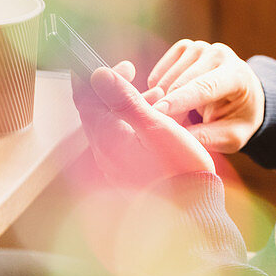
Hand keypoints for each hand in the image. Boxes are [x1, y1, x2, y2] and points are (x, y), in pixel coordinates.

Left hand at [72, 61, 215, 186]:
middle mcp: (104, 151)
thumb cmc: (178, 168)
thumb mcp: (155, 125)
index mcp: (107, 137)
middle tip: (132, 73)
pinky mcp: (126, 173)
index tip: (115, 64)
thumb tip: (99, 75)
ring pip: (110, 124)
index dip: (95, 75)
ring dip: (126, 104)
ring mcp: (114, 164)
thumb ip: (125, 99)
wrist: (190, 210)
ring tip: (154, 95)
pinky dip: (133, 123)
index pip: (85, 98)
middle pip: (96, 110)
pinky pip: (121, 140)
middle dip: (113, 88)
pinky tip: (154, 121)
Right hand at [146, 40, 264, 153]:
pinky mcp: (185, 47)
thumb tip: (177, 138)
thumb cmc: (238, 118)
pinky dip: (158, 90)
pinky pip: (160, 72)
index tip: (157, 111)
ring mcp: (201, 47)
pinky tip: (170, 100)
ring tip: (179, 118)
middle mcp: (219, 54)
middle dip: (168, 109)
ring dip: (163, 101)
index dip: (180, 99)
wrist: (244, 95)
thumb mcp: (232, 136)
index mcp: (237, 75)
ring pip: (167, 78)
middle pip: (182, 82)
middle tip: (169, 132)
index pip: (205, 87)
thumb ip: (208, 137)